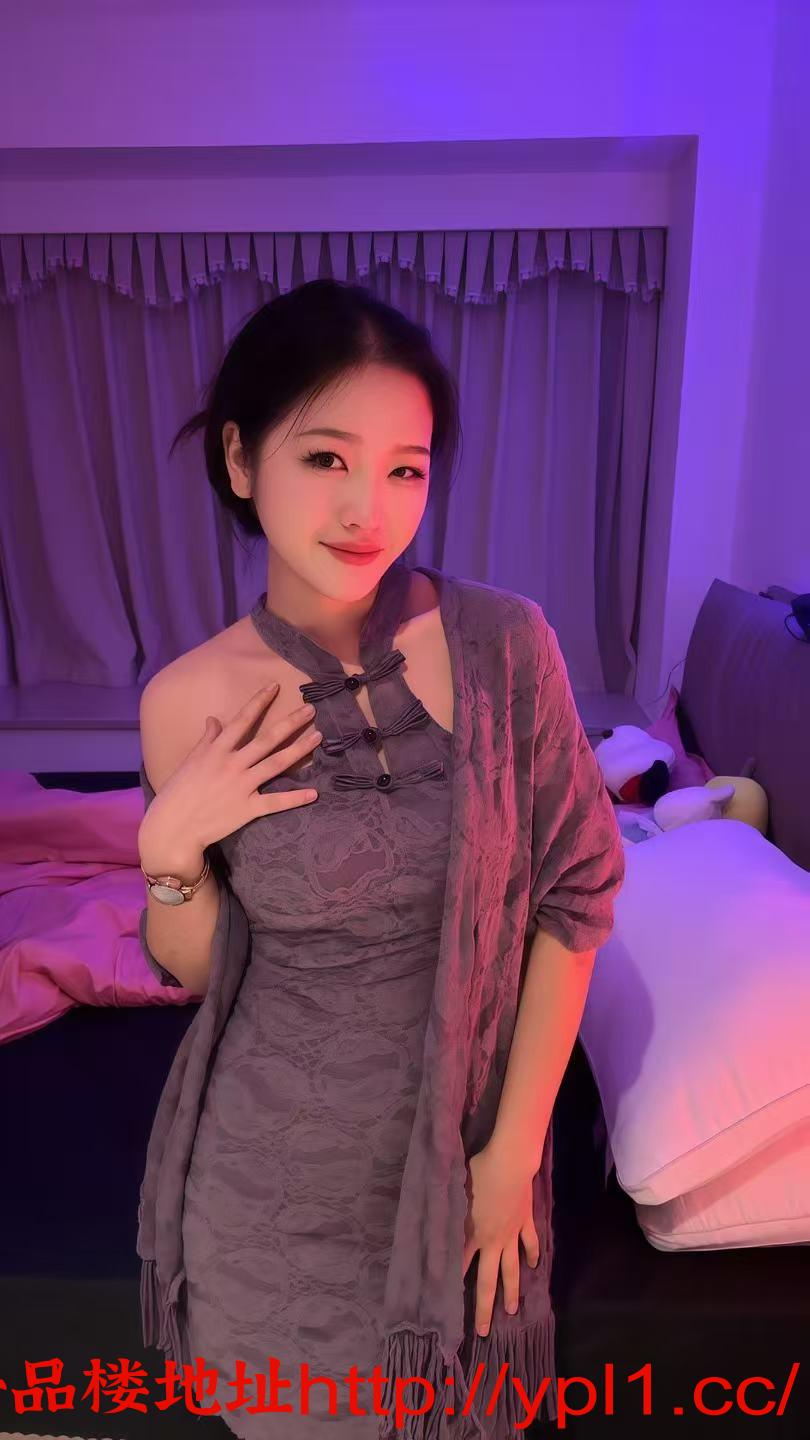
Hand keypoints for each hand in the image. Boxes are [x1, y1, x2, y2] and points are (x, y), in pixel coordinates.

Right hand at [139, 683, 321, 855]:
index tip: (275, 686)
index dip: (259, 702)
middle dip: (290, 722)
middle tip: (311, 709)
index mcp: (216, 751)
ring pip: (276, 764)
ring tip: (318, 737)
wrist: (173, 827)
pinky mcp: (247, 809)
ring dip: (299, 750)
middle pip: (267, 739)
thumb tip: (213, 719)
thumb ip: (207, 740)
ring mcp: (241, 786)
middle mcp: (232, 765)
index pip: (242, 720)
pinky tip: (314, 793)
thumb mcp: (191, 760)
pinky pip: (275, 802)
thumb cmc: (179, 791)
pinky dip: (295, 797)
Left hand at [462, 1138, 539, 1337]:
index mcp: (473, 1234)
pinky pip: (530, 1243)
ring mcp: (511, 1234)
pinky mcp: (525, 1222)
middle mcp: (492, 1241)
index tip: (448, 1308)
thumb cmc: (479, 1172)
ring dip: (512, 1291)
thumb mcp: (457, 1190)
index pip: (460, 1266)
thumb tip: (437, 1213)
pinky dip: (533, 1255)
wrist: (510, 1163)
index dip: (454, 1286)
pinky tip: (534, 1267)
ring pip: (512, 1269)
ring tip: (511, 1311)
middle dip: (485, 1307)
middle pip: (489, 1280)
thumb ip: (451, 1208)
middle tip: (484, 1330)